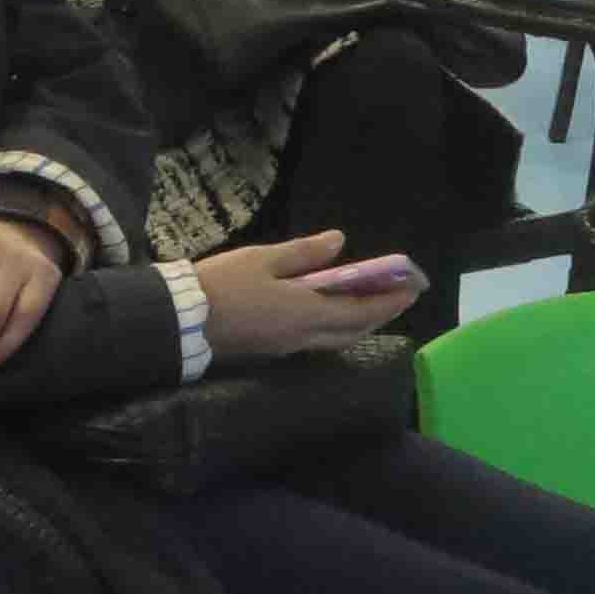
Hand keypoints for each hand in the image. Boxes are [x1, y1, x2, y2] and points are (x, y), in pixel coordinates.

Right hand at [192, 232, 415, 359]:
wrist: (181, 321)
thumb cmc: (223, 284)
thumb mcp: (263, 259)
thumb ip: (304, 253)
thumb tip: (340, 242)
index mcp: (305, 311)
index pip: (360, 309)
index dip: (389, 300)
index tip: (412, 287)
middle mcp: (304, 336)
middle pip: (354, 329)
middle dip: (382, 312)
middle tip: (401, 296)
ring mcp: (288, 347)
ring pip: (337, 339)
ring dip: (361, 323)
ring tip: (375, 304)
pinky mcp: (273, 351)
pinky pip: (318, 342)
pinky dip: (338, 328)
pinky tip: (335, 314)